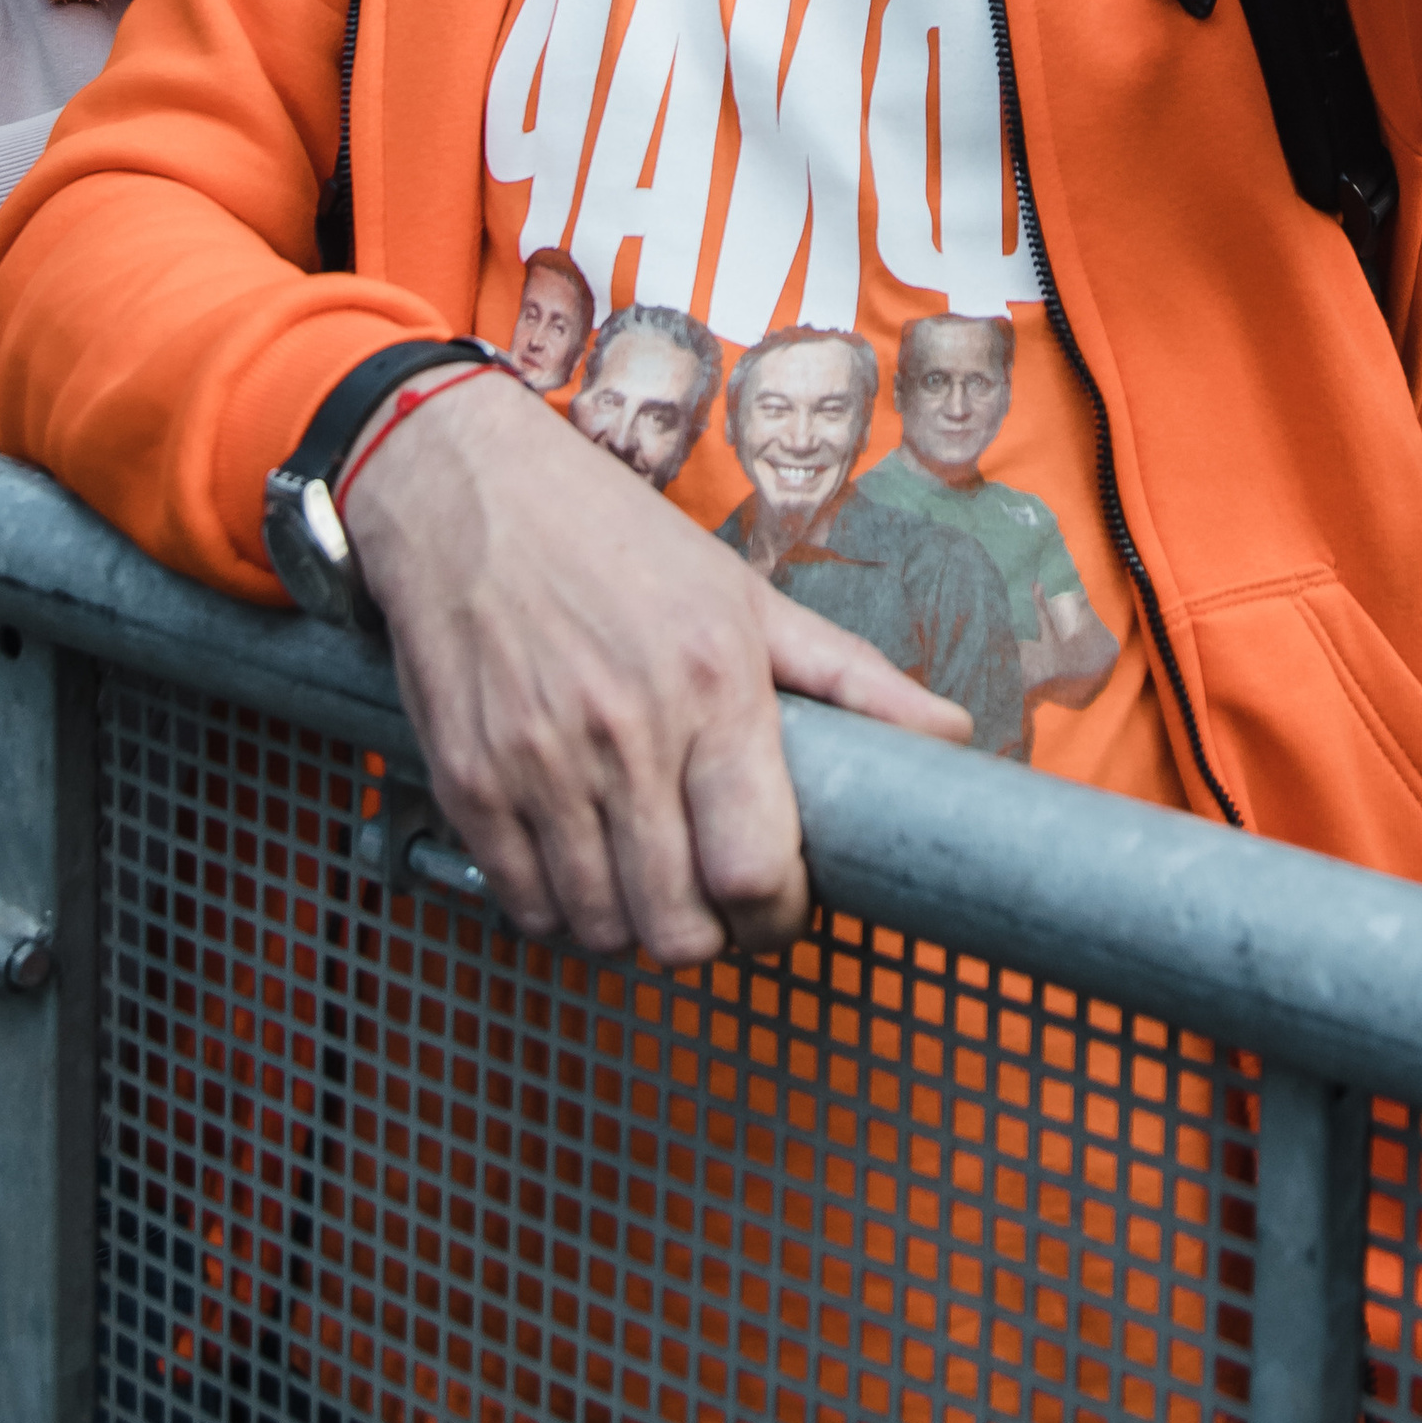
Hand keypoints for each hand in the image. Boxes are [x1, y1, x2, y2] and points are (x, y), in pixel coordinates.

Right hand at [340, 364, 970, 965]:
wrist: (466, 486)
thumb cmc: (615, 536)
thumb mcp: (742, 593)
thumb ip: (851, 677)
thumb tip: (955, 734)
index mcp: (712, 682)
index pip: (755, 872)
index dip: (777, 918)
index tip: (777, 904)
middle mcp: (625, 731)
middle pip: (678, 926)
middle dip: (709, 936)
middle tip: (712, 901)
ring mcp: (537, 762)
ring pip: (599, 929)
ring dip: (632, 929)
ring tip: (646, 881)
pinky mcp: (468, 779)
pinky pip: (523, 905)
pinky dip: (557, 910)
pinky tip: (578, 865)